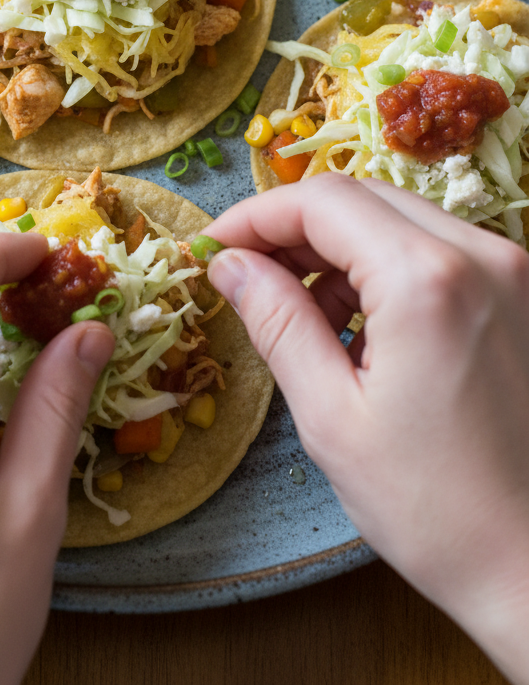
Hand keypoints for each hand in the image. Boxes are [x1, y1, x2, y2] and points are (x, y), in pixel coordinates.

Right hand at [205, 173, 528, 684]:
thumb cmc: (435, 510)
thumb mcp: (332, 416)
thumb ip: (276, 321)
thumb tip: (228, 265)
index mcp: (428, 280)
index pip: (323, 201)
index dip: (255, 216)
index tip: (211, 247)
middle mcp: (482, 255)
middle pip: (363, 198)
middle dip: (294, 228)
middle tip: (245, 274)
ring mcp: (514, 272)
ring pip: (401, 219)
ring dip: (341, 248)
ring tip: (303, 316)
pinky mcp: (525, 296)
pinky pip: (439, 250)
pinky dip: (387, 268)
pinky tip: (362, 327)